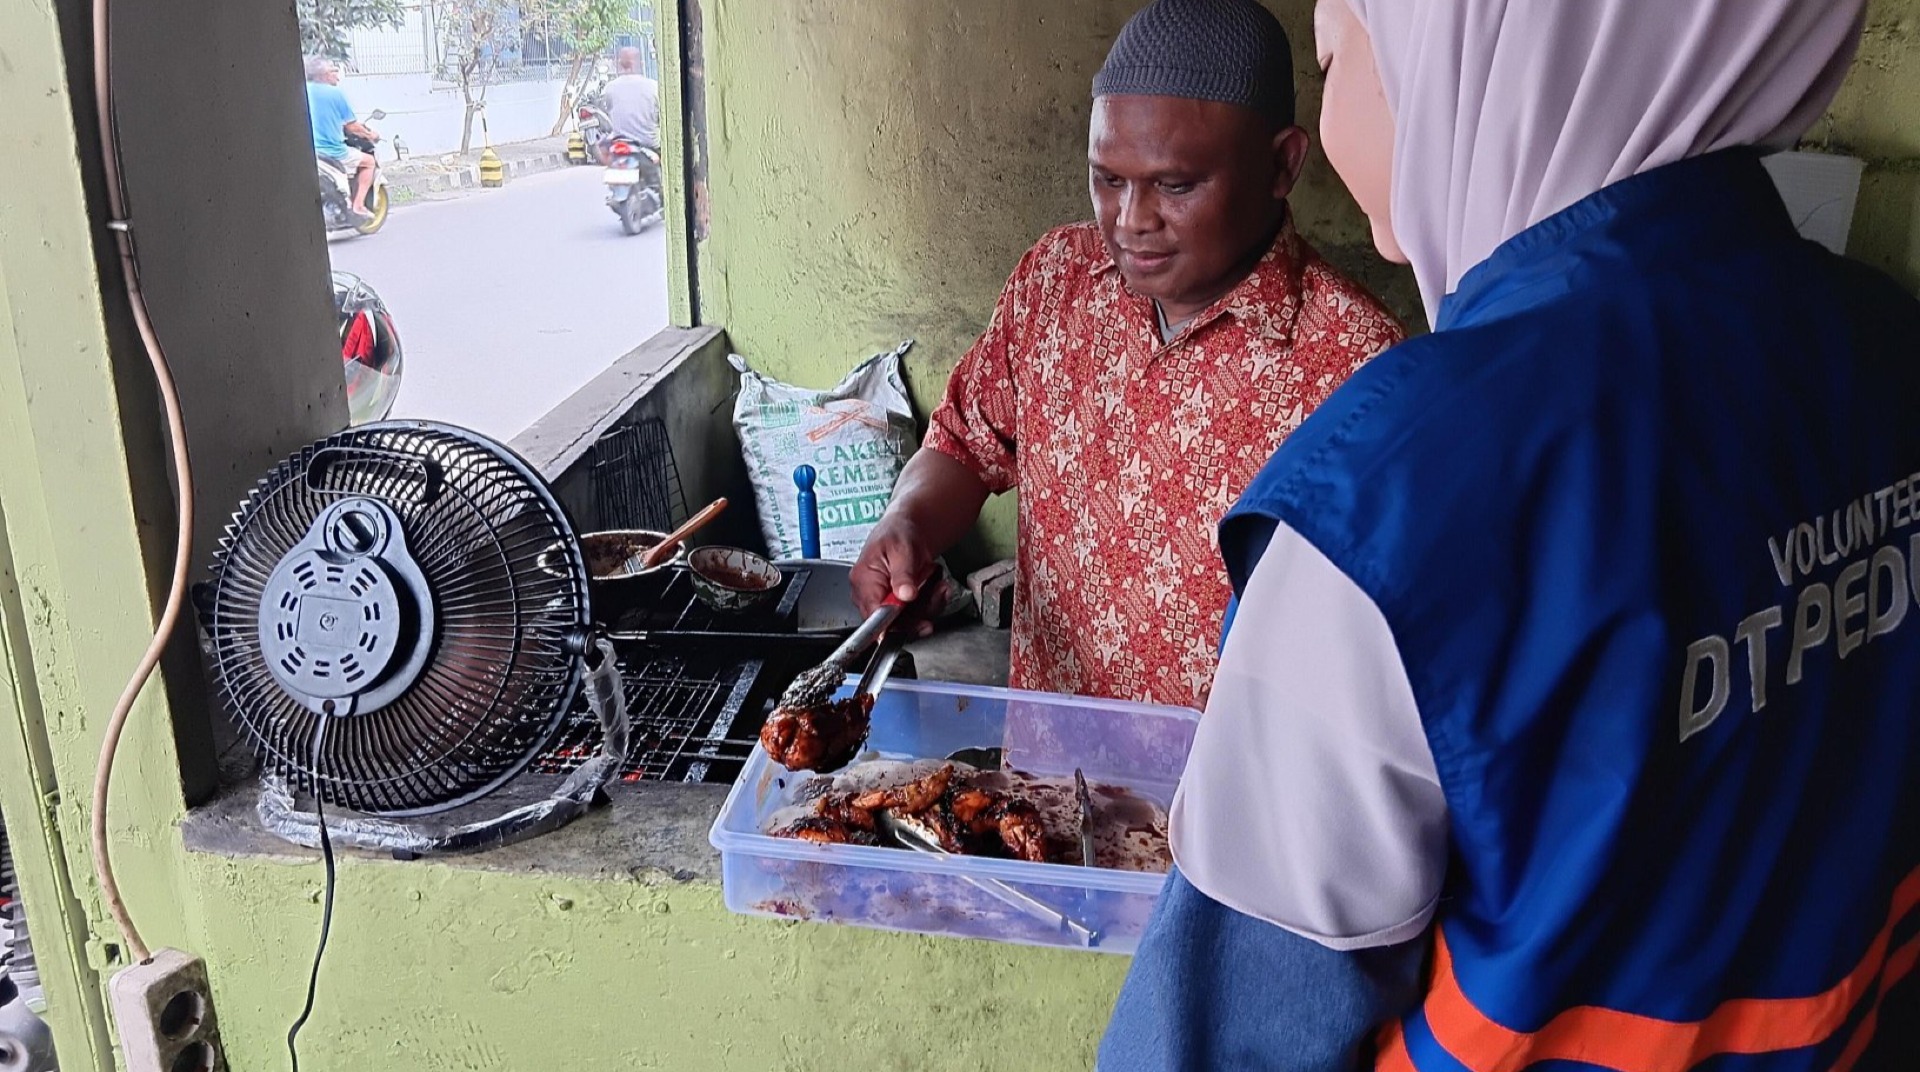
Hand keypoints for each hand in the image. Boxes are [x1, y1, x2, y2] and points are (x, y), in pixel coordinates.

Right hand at [851, 515, 943, 637]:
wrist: (908, 528)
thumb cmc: (898, 533)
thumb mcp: (902, 550)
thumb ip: (903, 575)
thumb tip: (905, 596)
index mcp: (863, 580)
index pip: (872, 615)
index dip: (893, 624)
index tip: (915, 621)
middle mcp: (868, 594)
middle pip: (890, 623)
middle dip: (919, 612)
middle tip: (937, 594)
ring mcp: (881, 600)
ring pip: (905, 622)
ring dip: (928, 607)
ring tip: (939, 587)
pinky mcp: (894, 603)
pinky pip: (912, 615)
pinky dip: (929, 605)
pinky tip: (937, 590)